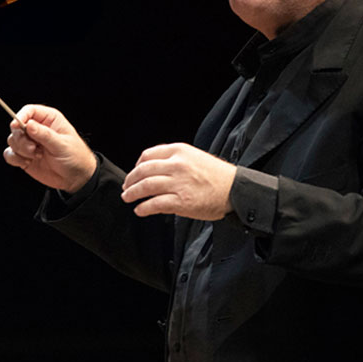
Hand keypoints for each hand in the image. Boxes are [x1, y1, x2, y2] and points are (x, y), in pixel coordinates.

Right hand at [3, 104, 97, 192]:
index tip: (16, 126)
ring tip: (36, 156)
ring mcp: (29, 142)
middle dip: (22, 139)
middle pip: (17, 127)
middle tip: (33, 148)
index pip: (29, 111)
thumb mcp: (62, 145)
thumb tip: (28, 124)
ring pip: (12, 140)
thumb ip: (44, 135)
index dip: (20, 117)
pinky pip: (10, 154)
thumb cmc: (75, 157)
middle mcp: (37, 129)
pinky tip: (27, 163)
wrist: (75, 178)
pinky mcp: (24, 155)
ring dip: (21, 150)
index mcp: (49, 119)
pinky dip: (15, 159)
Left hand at [120, 143, 234, 219]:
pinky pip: (154, 204)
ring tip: (128, 198)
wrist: (236, 190)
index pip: (148, 155)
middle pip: (143, 171)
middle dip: (130, 180)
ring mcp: (178, 183)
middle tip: (126, 187)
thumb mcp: (195, 158)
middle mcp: (177, 165)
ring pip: (145, 186)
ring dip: (132, 193)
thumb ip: (175, 160)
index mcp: (179, 151)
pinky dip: (143, 208)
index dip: (136, 166)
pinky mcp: (181, 201)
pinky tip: (140, 210)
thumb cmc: (218, 176)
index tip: (134, 173)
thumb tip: (154, 170)